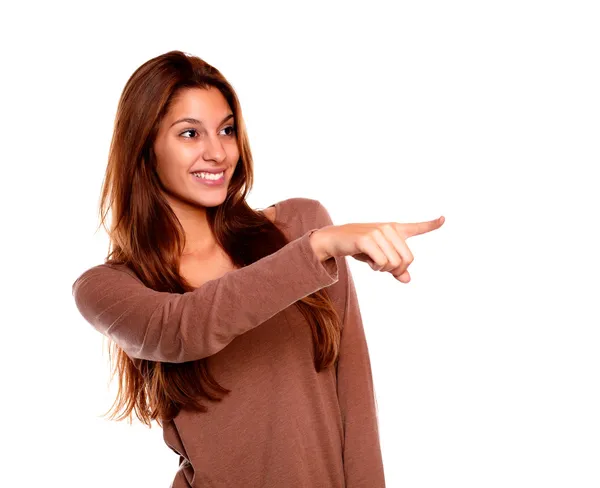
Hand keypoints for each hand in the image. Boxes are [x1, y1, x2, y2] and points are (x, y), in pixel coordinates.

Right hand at [310, 216, 444, 282]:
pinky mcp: (367, 239)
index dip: (432, 224)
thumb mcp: (379, 258)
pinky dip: (376, 267)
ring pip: (394, 263)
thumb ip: (395, 268)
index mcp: (394, 229)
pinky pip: (382, 262)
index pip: (417, 227)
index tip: (444, 218)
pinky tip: (368, 261)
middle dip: (397, 270)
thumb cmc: (359, 248)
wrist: (334, 239)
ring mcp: (378, 232)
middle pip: (408, 259)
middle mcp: (389, 228)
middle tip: (382, 268)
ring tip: (373, 262)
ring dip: (384, 269)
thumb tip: (407, 280)